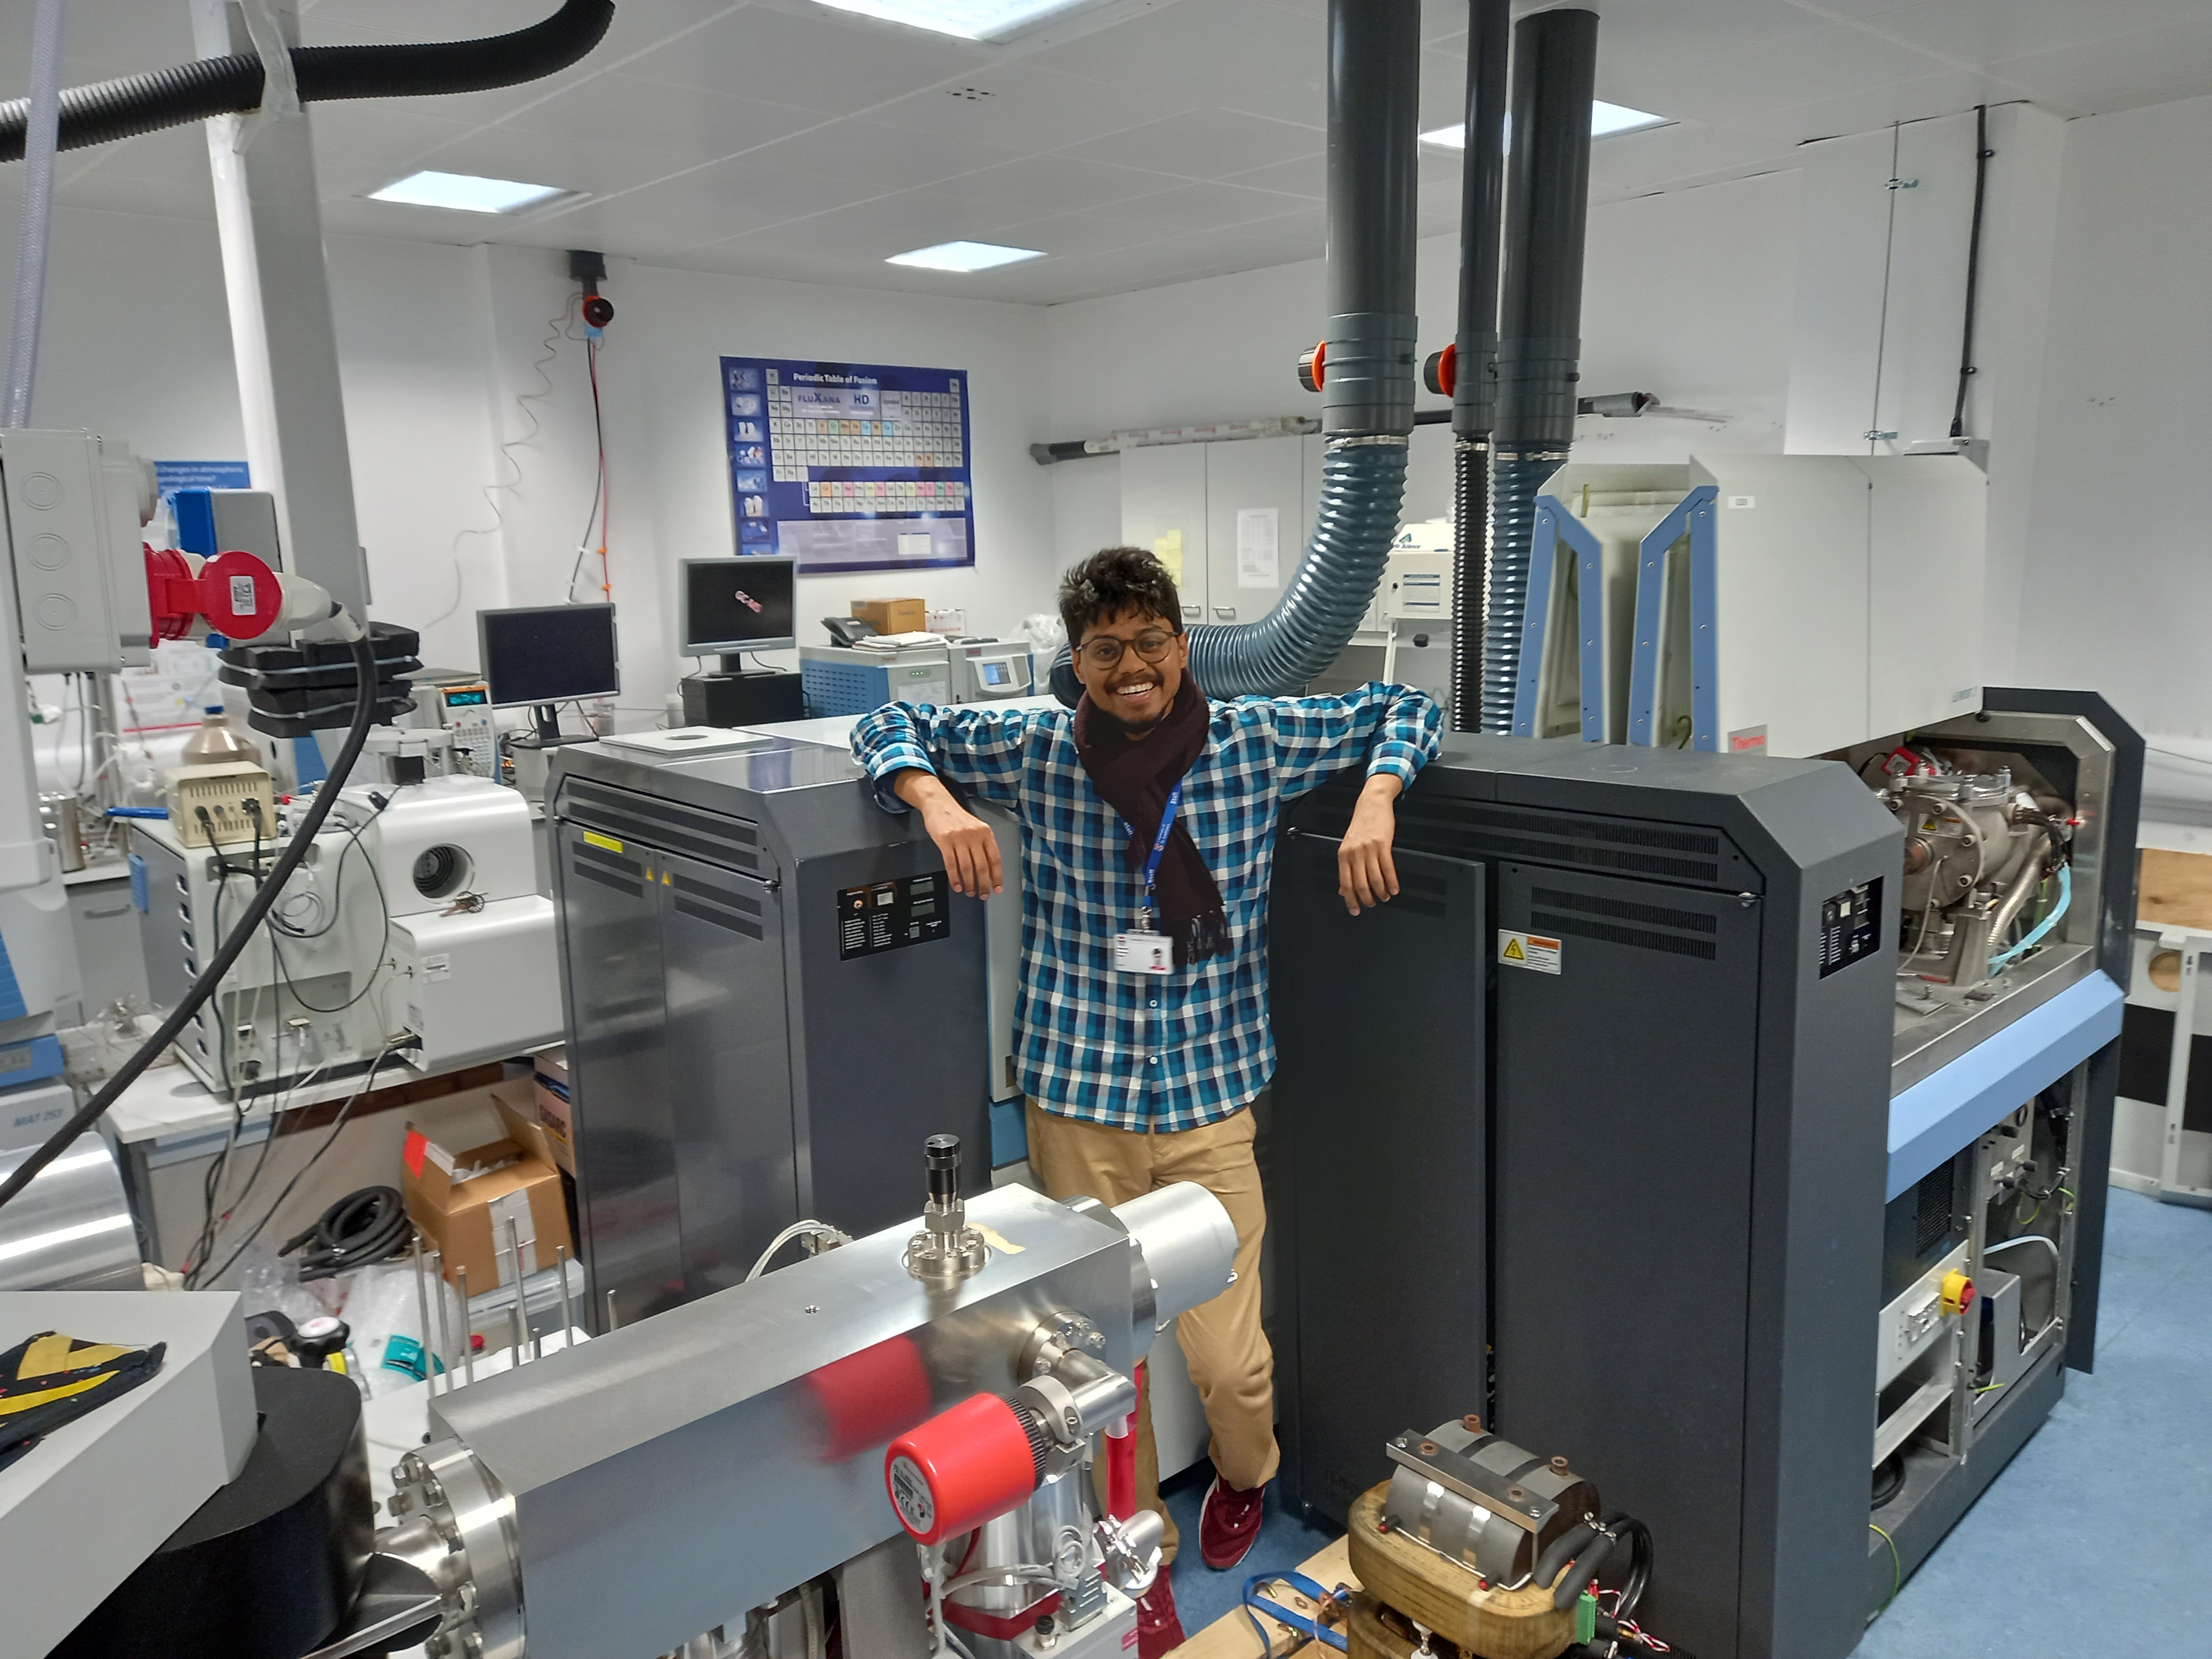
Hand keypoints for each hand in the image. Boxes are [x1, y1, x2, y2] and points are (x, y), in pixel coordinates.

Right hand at [895, 769, 1003, 896]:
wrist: (939, 804)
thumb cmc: (958, 818)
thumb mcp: (977, 828)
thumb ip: (983, 846)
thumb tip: (990, 871)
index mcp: (986, 833)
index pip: (995, 858)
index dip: (997, 876)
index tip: (998, 888)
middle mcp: (974, 835)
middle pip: (982, 866)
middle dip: (983, 884)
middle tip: (983, 894)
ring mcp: (959, 838)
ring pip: (967, 868)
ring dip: (969, 883)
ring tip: (970, 892)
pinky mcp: (944, 841)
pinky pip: (951, 865)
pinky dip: (955, 878)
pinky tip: (957, 885)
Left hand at [1339, 774, 1402, 915]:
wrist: (1372, 803)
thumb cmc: (1361, 824)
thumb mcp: (1348, 846)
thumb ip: (1347, 867)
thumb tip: (1343, 889)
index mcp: (1343, 855)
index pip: (1345, 883)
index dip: (1350, 900)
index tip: (1355, 910)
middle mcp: (1354, 853)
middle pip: (1360, 885)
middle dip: (1368, 899)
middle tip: (1373, 904)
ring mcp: (1368, 849)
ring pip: (1375, 879)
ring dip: (1381, 892)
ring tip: (1385, 896)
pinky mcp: (1383, 844)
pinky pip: (1388, 869)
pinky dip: (1392, 882)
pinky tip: (1394, 889)